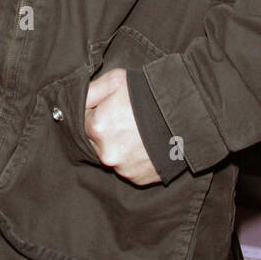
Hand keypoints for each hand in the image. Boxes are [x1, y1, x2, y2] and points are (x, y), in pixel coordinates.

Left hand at [84, 67, 159, 185]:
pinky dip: (135, 158)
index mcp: (96, 128)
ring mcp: (123, 169)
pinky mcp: (138, 179)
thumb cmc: (148, 94)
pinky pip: (129, 168)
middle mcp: (106, 153)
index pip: (84, 121)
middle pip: (97, 141)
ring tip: (139, 131)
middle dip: (107, 130)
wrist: (185, 116)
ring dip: (121, 145)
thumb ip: (89, 91)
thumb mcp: (116, 80)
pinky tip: (146, 145)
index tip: (112, 106)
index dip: (97, 112)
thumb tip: (74, 100)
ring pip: (113, 155)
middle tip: (127, 118)